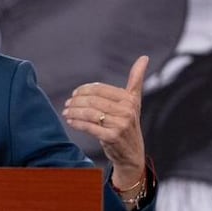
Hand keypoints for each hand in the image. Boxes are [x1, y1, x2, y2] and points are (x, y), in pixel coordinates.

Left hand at [62, 55, 147, 187]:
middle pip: (93, 101)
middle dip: (76, 101)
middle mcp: (127, 111)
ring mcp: (120, 125)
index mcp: (130, 99)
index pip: (100, 89)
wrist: (132, 153)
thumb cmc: (129, 123)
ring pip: (89, 113)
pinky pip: (89, 127)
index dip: (84, 90)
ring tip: (66, 112)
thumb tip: (144, 57)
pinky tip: (70, 121)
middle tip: (67, 103)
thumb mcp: (134, 101)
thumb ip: (136, 79)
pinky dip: (77, 123)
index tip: (75, 94)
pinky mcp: (112, 138)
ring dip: (74, 112)